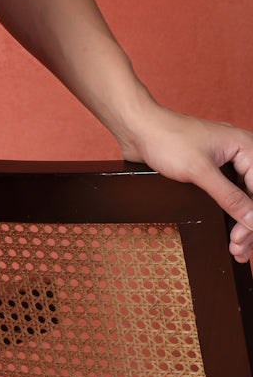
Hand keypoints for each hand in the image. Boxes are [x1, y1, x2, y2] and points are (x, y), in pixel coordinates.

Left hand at [116, 103, 252, 262]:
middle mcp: (240, 154)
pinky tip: (228, 232)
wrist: (136, 127)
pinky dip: (229, 215)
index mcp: (245, 146)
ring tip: (235, 249)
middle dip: (249, 225)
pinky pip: (228, 196)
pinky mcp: (212, 172)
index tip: (245, 237)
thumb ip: (229, 197)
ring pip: (244, 199)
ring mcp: (226, 163)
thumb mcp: (200, 170)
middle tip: (238, 248)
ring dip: (242, 224)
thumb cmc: (166, 137)